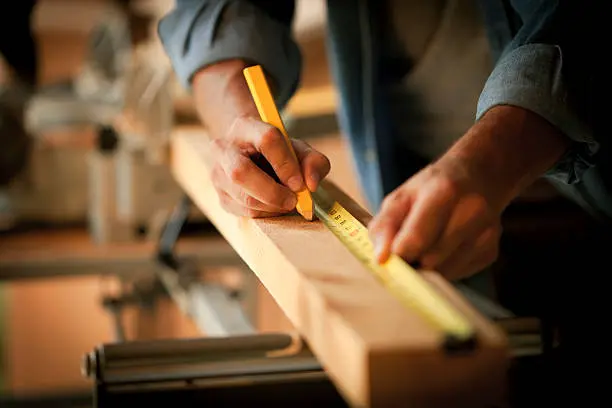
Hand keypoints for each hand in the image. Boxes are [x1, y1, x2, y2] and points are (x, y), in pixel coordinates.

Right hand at [209, 115, 330, 217]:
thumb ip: (314, 162)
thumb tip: (311, 185)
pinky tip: (273, 204)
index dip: (286, 164)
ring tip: (287, 200)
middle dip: (272, 192)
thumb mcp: (300, 150)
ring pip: (244, 197)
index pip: (267, 140)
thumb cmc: (279, 152)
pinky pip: (244, 212)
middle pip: (241, 172)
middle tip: (293, 200)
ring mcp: (218, 174)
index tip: (300, 183)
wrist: (252, 156)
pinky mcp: (221, 197)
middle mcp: (224, 148)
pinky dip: (266, 213)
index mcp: (246, 127)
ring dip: (273, 206)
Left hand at [368, 157, 503, 279]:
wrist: (478, 177)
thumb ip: (384, 226)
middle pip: (430, 260)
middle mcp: (471, 212)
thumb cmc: (431, 189)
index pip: (417, 239)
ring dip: (428, 266)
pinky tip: (446, 246)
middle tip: (407, 247)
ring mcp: (486, 234)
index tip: (388, 257)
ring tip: (428, 243)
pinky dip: (444, 267)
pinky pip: (456, 275)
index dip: (397, 254)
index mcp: (444, 192)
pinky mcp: (491, 252)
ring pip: (443, 272)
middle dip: (413, 260)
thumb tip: (380, 259)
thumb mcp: (400, 197)